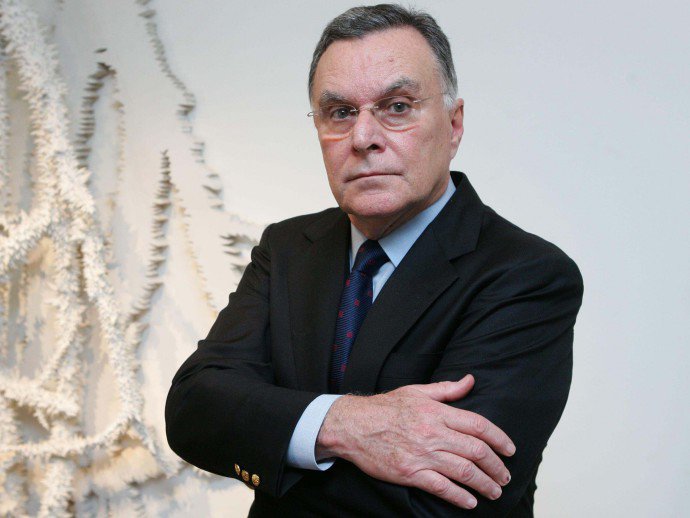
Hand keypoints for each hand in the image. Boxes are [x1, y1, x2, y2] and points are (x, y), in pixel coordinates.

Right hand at [315, 375, 515, 508]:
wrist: (353, 425)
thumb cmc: (384, 408)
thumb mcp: (416, 392)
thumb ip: (447, 390)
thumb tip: (470, 381)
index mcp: (437, 412)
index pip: (479, 425)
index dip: (500, 439)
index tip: (510, 449)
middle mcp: (433, 433)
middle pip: (477, 451)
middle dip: (497, 466)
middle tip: (505, 476)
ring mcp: (422, 455)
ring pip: (464, 472)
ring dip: (484, 484)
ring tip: (494, 491)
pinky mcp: (411, 473)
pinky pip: (442, 488)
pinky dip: (459, 497)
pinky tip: (470, 501)